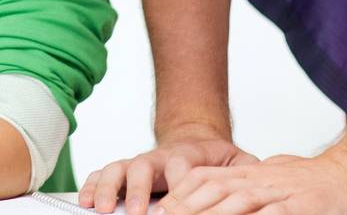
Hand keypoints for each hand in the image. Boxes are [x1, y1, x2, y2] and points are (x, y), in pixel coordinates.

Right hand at [81, 129, 257, 213]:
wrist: (195, 139)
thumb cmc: (217, 160)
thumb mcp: (240, 165)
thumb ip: (247, 175)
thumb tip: (259, 192)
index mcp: (189, 156)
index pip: (181, 169)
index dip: (177, 187)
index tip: (175, 209)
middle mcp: (159, 158)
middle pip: (142, 168)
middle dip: (135, 192)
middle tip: (133, 214)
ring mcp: (140, 163)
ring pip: (118, 169)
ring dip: (108, 189)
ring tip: (100, 208)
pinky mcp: (126, 170)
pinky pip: (105, 173)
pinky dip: (93, 185)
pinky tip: (87, 200)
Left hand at [159, 145, 346, 214]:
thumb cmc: (315, 181)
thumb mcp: (272, 177)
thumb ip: (246, 187)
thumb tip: (219, 197)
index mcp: (249, 175)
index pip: (203, 180)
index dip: (179, 195)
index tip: (160, 209)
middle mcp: (259, 181)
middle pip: (213, 193)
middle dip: (186, 209)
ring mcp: (280, 193)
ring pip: (238, 204)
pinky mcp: (302, 207)